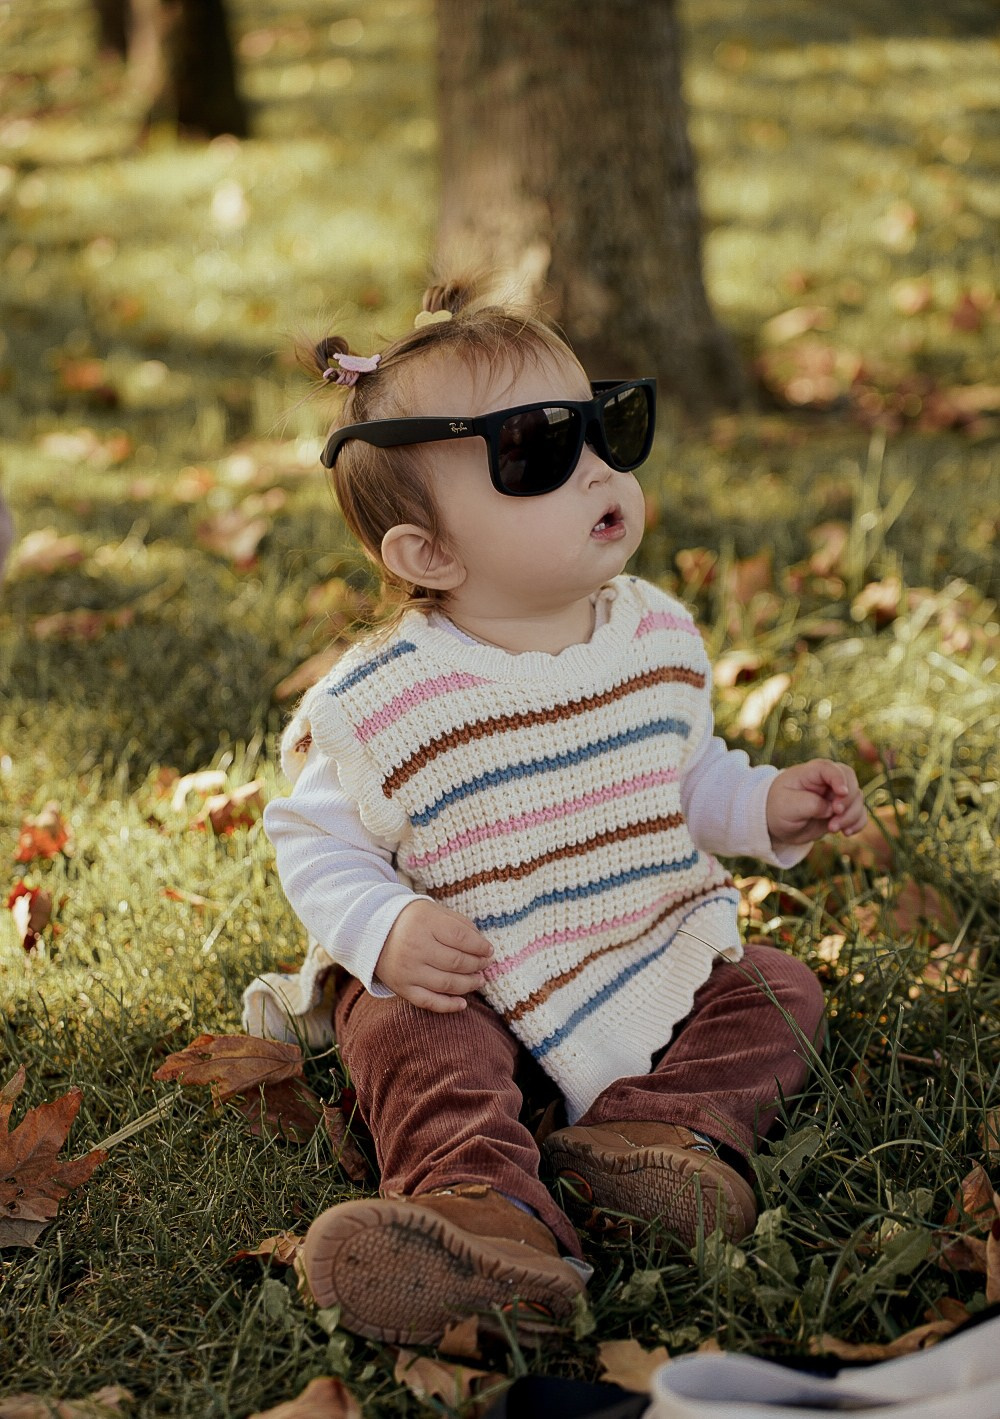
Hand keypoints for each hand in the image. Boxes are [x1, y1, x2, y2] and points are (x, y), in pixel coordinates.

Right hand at [375, 899, 493, 1013]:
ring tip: (479, 980)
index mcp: (424, 923)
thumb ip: (459, 924)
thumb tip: (483, 944)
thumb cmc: (410, 920)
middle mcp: (415, 947)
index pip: (461, 937)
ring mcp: (408, 970)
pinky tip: (463, 1003)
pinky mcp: (402, 987)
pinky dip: (448, 1005)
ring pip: (447, 983)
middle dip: (477, 965)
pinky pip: (428, 1002)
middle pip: (456, 961)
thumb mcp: (433, 911)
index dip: (480, 946)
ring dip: (469, 984)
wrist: (371, 932)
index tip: (489, 950)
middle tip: (486, 965)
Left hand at [766, 760, 866, 846]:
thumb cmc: (779, 808)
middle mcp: (828, 781)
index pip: (831, 769)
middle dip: (848, 800)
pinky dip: (857, 823)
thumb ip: (811, 804)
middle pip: (851, 782)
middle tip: (835, 814)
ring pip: (857, 800)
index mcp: (812, 772)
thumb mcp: (788, 806)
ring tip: (832, 828)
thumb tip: (831, 809)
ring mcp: (837, 796)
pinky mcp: (842, 812)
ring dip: (850, 816)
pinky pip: (859, 814)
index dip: (840, 779)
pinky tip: (846, 833)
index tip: (841, 794)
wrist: (778, 824)